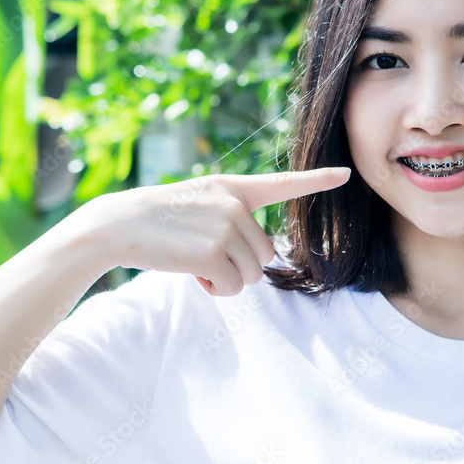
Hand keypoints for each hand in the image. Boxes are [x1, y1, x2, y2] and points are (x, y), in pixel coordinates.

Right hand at [82, 167, 350, 295]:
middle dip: (239, 266)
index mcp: (232, 187)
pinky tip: (190, 272)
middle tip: (204, 256)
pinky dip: (214, 289)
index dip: (317, 180)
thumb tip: (261, 258)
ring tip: (194, 262)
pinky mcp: (212, 252)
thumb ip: (232, 220)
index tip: (346, 174)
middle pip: (265, 254)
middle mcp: (235, 204)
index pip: (283, 184)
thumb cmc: (158, 221)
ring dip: (226, 279)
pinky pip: (231, 287)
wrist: (117, 225)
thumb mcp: (199, 205)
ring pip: (252, 274)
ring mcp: (226, 227)